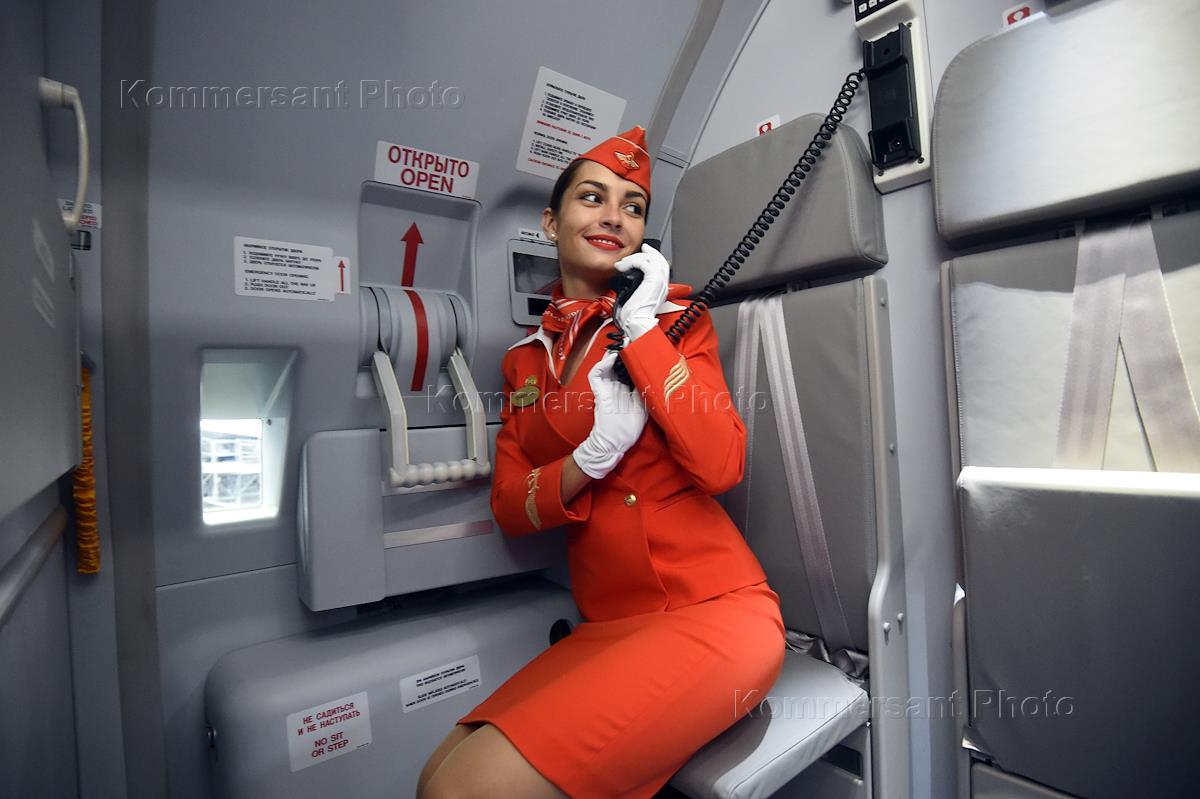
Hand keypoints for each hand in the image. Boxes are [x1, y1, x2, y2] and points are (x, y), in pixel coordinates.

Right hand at [572, 350, 647, 478]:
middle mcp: (615, 386)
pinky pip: (596, 375)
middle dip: (624, 352)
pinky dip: (602, 365)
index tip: (642, 347)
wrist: (615, 443)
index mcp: (626, 389)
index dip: (634, 357)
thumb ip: (647, 391)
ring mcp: (606, 389)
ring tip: (622, 345)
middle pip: (617, 364)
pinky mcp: (599, 393)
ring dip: (612, 354)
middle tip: (632, 340)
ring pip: (605, 365)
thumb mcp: (645, 406)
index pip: (629, 368)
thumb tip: (656, 376)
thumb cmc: (629, 428)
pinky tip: (611, 358)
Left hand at [613, 243, 669, 340]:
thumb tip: (627, 279)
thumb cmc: (635, 316)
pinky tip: (622, 267)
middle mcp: (663, 284)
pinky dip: (632, 262)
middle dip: (649, 252)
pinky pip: (644, 262)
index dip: (654, 257)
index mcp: (661, 289)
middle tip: (642, 247)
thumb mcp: (637, 298)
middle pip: (660, 260)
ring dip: (635, 258)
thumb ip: (636, 287)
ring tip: (624, 262)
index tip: (646, 251)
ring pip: (651, 259)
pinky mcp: (653, 279)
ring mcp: (660, 281)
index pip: (662, 267)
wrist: (637, 322)